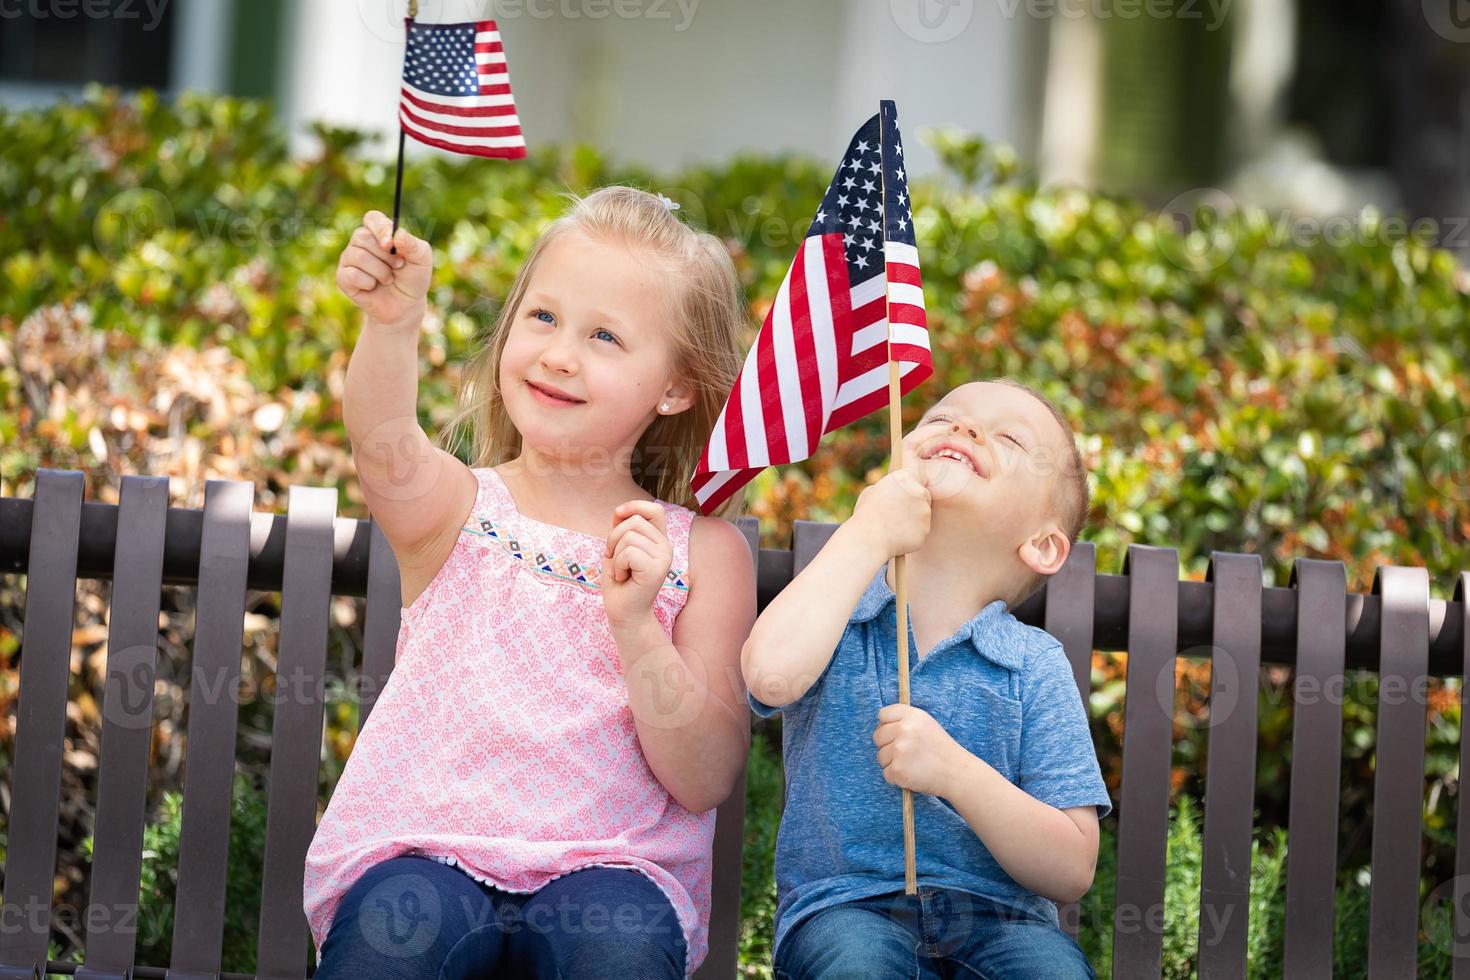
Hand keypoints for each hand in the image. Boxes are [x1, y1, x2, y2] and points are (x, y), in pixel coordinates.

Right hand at [335, 210, 432, 328]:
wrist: (405, 306)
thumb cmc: (413, 278)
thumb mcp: (421, 260)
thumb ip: (413, 244)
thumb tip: (397, 234)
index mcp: (379, 232)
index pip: (372, 218)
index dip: (380, 229)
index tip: (391, 245)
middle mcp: (361, 242)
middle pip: (362, 236)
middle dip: (385, 256)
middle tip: (398, 267)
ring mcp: (349, 258)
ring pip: (358, 256)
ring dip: (381, 272)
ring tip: (388, 279)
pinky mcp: (343, 277)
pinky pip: (352, 274)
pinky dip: (369, 283)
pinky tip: (373, 287)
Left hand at [601, 500, 672, 632]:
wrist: (624, 613)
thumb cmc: (620, 581)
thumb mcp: (618, 548)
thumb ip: (622, 529)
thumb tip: (619, 512)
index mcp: (659, 540)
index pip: (655, 509)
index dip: (635, 506)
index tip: (617, 514)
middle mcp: (666, 546)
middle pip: (634, 521)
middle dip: (614, 537)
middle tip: (615, 559)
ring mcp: (664, 558)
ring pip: (629, 537)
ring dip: (615, 555)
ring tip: (621, 571)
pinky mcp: (657, 570)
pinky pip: (628, 553)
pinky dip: (618, 565)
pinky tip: (623, 578)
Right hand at [850, 463, 931, 558]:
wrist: (867, 540)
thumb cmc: (865, 515)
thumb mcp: (871, 492)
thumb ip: (888, 488)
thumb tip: (895, 490)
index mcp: (904, 478)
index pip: (916, 477)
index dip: (911, 486)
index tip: (903, 494)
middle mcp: (918, 492)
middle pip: (924, 495)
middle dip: (915, 503)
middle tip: (899, 513)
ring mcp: (924, 511)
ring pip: (923, 514)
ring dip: (914, 519)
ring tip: (894, 526)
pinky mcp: (925, 529)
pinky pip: (921, 530)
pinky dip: (913, 534)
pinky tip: (897, 536)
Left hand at [872, 703, 962, 797]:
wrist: (956, 773)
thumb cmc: (941, 749)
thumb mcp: (926, 724)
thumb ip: (904, 721)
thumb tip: (880, 726)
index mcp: (912, 715)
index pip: (883, 715)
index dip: (887, 726)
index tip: (896, 734)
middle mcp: (904, 730)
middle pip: (878, 736)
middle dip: (887, 745)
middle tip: (906, 753)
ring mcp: (900, 750)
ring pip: (880, 756)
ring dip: (892, 763)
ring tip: (912, 764)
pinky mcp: (898, 769)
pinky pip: (886, 773)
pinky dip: (897, 777)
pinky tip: (912, 774)